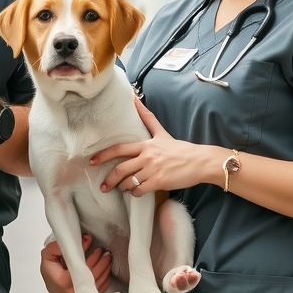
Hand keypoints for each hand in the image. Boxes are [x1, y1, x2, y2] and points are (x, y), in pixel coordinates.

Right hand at [40, 235, 111, 292]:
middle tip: (106, 253)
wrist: (50, 282)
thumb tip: (84, 240)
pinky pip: (98, 291)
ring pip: (97, 284)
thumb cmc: (49, 270)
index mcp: (63, 282)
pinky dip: (104, 279)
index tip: (97, 249)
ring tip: (108, 258)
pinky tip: (106, 270)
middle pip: (93, 278)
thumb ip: (60, 246)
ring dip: (105, 270)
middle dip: (102, 263)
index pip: (82, 270)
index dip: (92, 259)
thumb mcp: (48, 254)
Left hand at [91, 98, 221, 194]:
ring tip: (123, 188)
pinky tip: (137, 192)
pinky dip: (135, 193)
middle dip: (109, 180)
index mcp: (145, 145)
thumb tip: (135, 98)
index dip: (103, 155)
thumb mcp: (162, 132)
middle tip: (103, 186)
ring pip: (129, 182)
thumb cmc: (180, 149)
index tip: (92, 161)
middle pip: (120, 169)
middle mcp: (146, 157)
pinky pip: (140, 190)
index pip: (119, 149)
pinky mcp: (159, 182)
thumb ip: (147, 118)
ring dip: (123, 187)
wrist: (200, 161)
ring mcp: (152, 170)